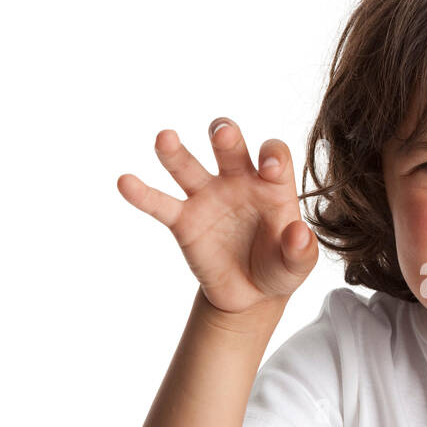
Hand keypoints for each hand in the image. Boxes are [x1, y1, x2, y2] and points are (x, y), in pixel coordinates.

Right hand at [116, 117, 317, 313]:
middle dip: (226, 136)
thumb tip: (299, 234)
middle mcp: (237, 181)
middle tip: (222, 133)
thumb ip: (300, 251)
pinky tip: (126, 182)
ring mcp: (207, 197)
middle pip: (230, 149)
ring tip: (165, 138)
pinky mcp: (183, 220)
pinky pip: (160, 203)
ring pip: (188, 166)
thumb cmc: (279, 268)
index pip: (274, 158)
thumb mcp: (296, 265)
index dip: (273, 156)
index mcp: (271, 186)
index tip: (269, 166)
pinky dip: (142, 194)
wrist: (251, 293)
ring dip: (175, 151)